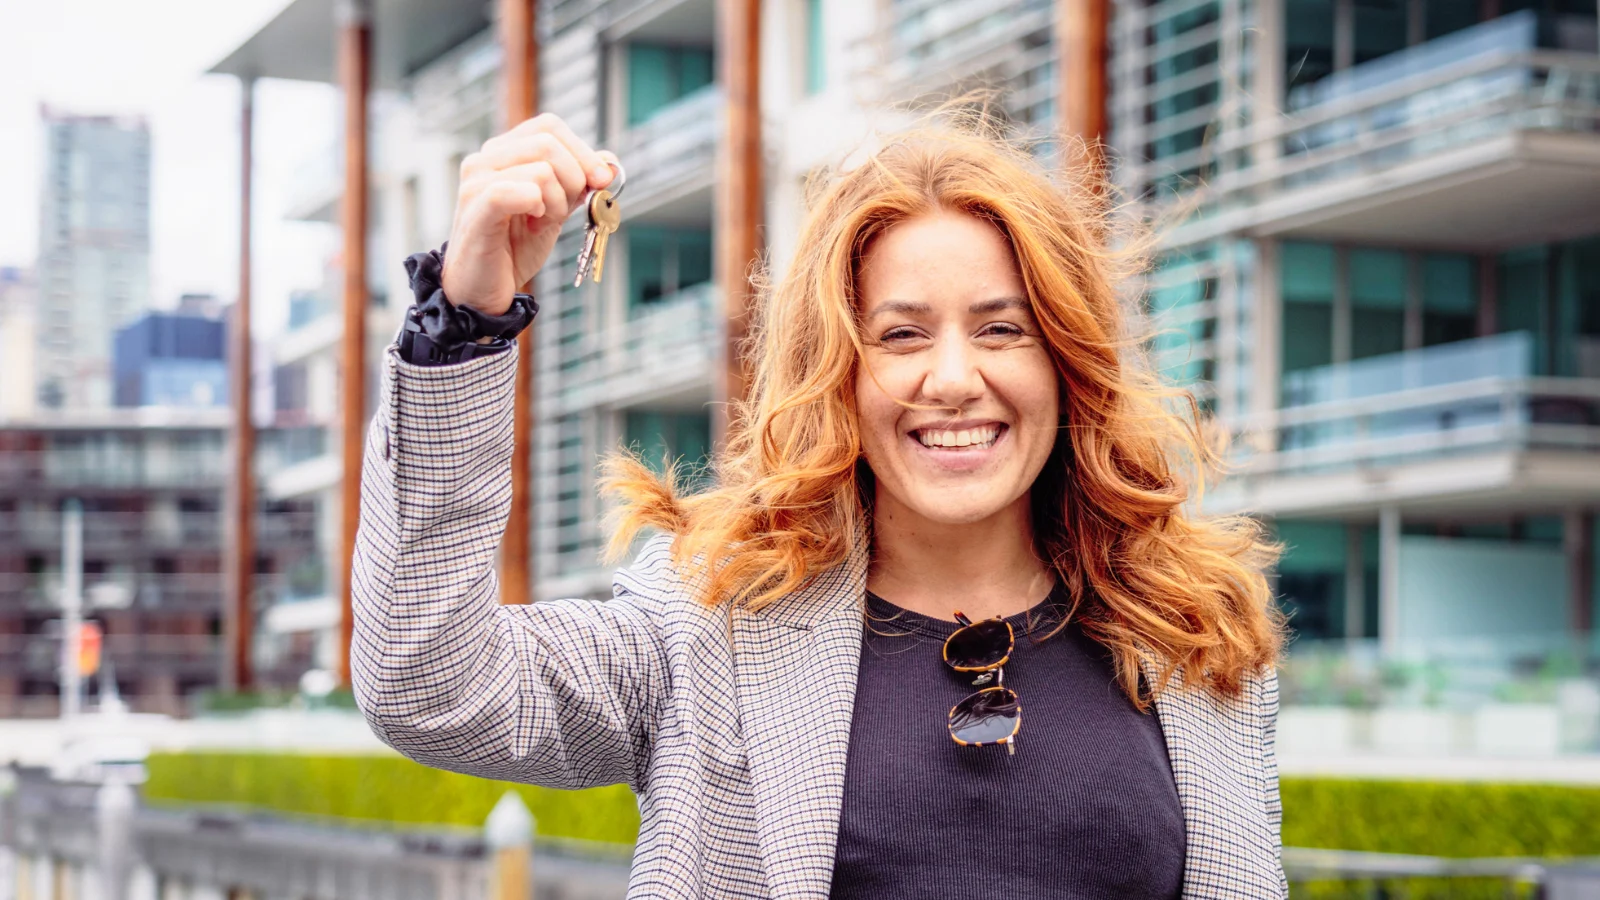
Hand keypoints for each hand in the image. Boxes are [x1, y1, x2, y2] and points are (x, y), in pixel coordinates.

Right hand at [441, 113, 615, 314]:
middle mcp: (484, 160)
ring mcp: (476, 181)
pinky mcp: (478, 207)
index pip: (549, 126)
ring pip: (542, 170)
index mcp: (502, 153)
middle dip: (574, 179)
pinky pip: (522, 191)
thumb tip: (609, 162)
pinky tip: (533, 223)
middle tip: (563, 211)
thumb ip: (578, 184)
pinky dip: (540, 207)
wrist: (483, 290)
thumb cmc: (514, 248)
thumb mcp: (555, 210)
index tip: (602, 181)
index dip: (582, 150)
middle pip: (548, 143)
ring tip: (539, 223)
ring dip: (557, 203)